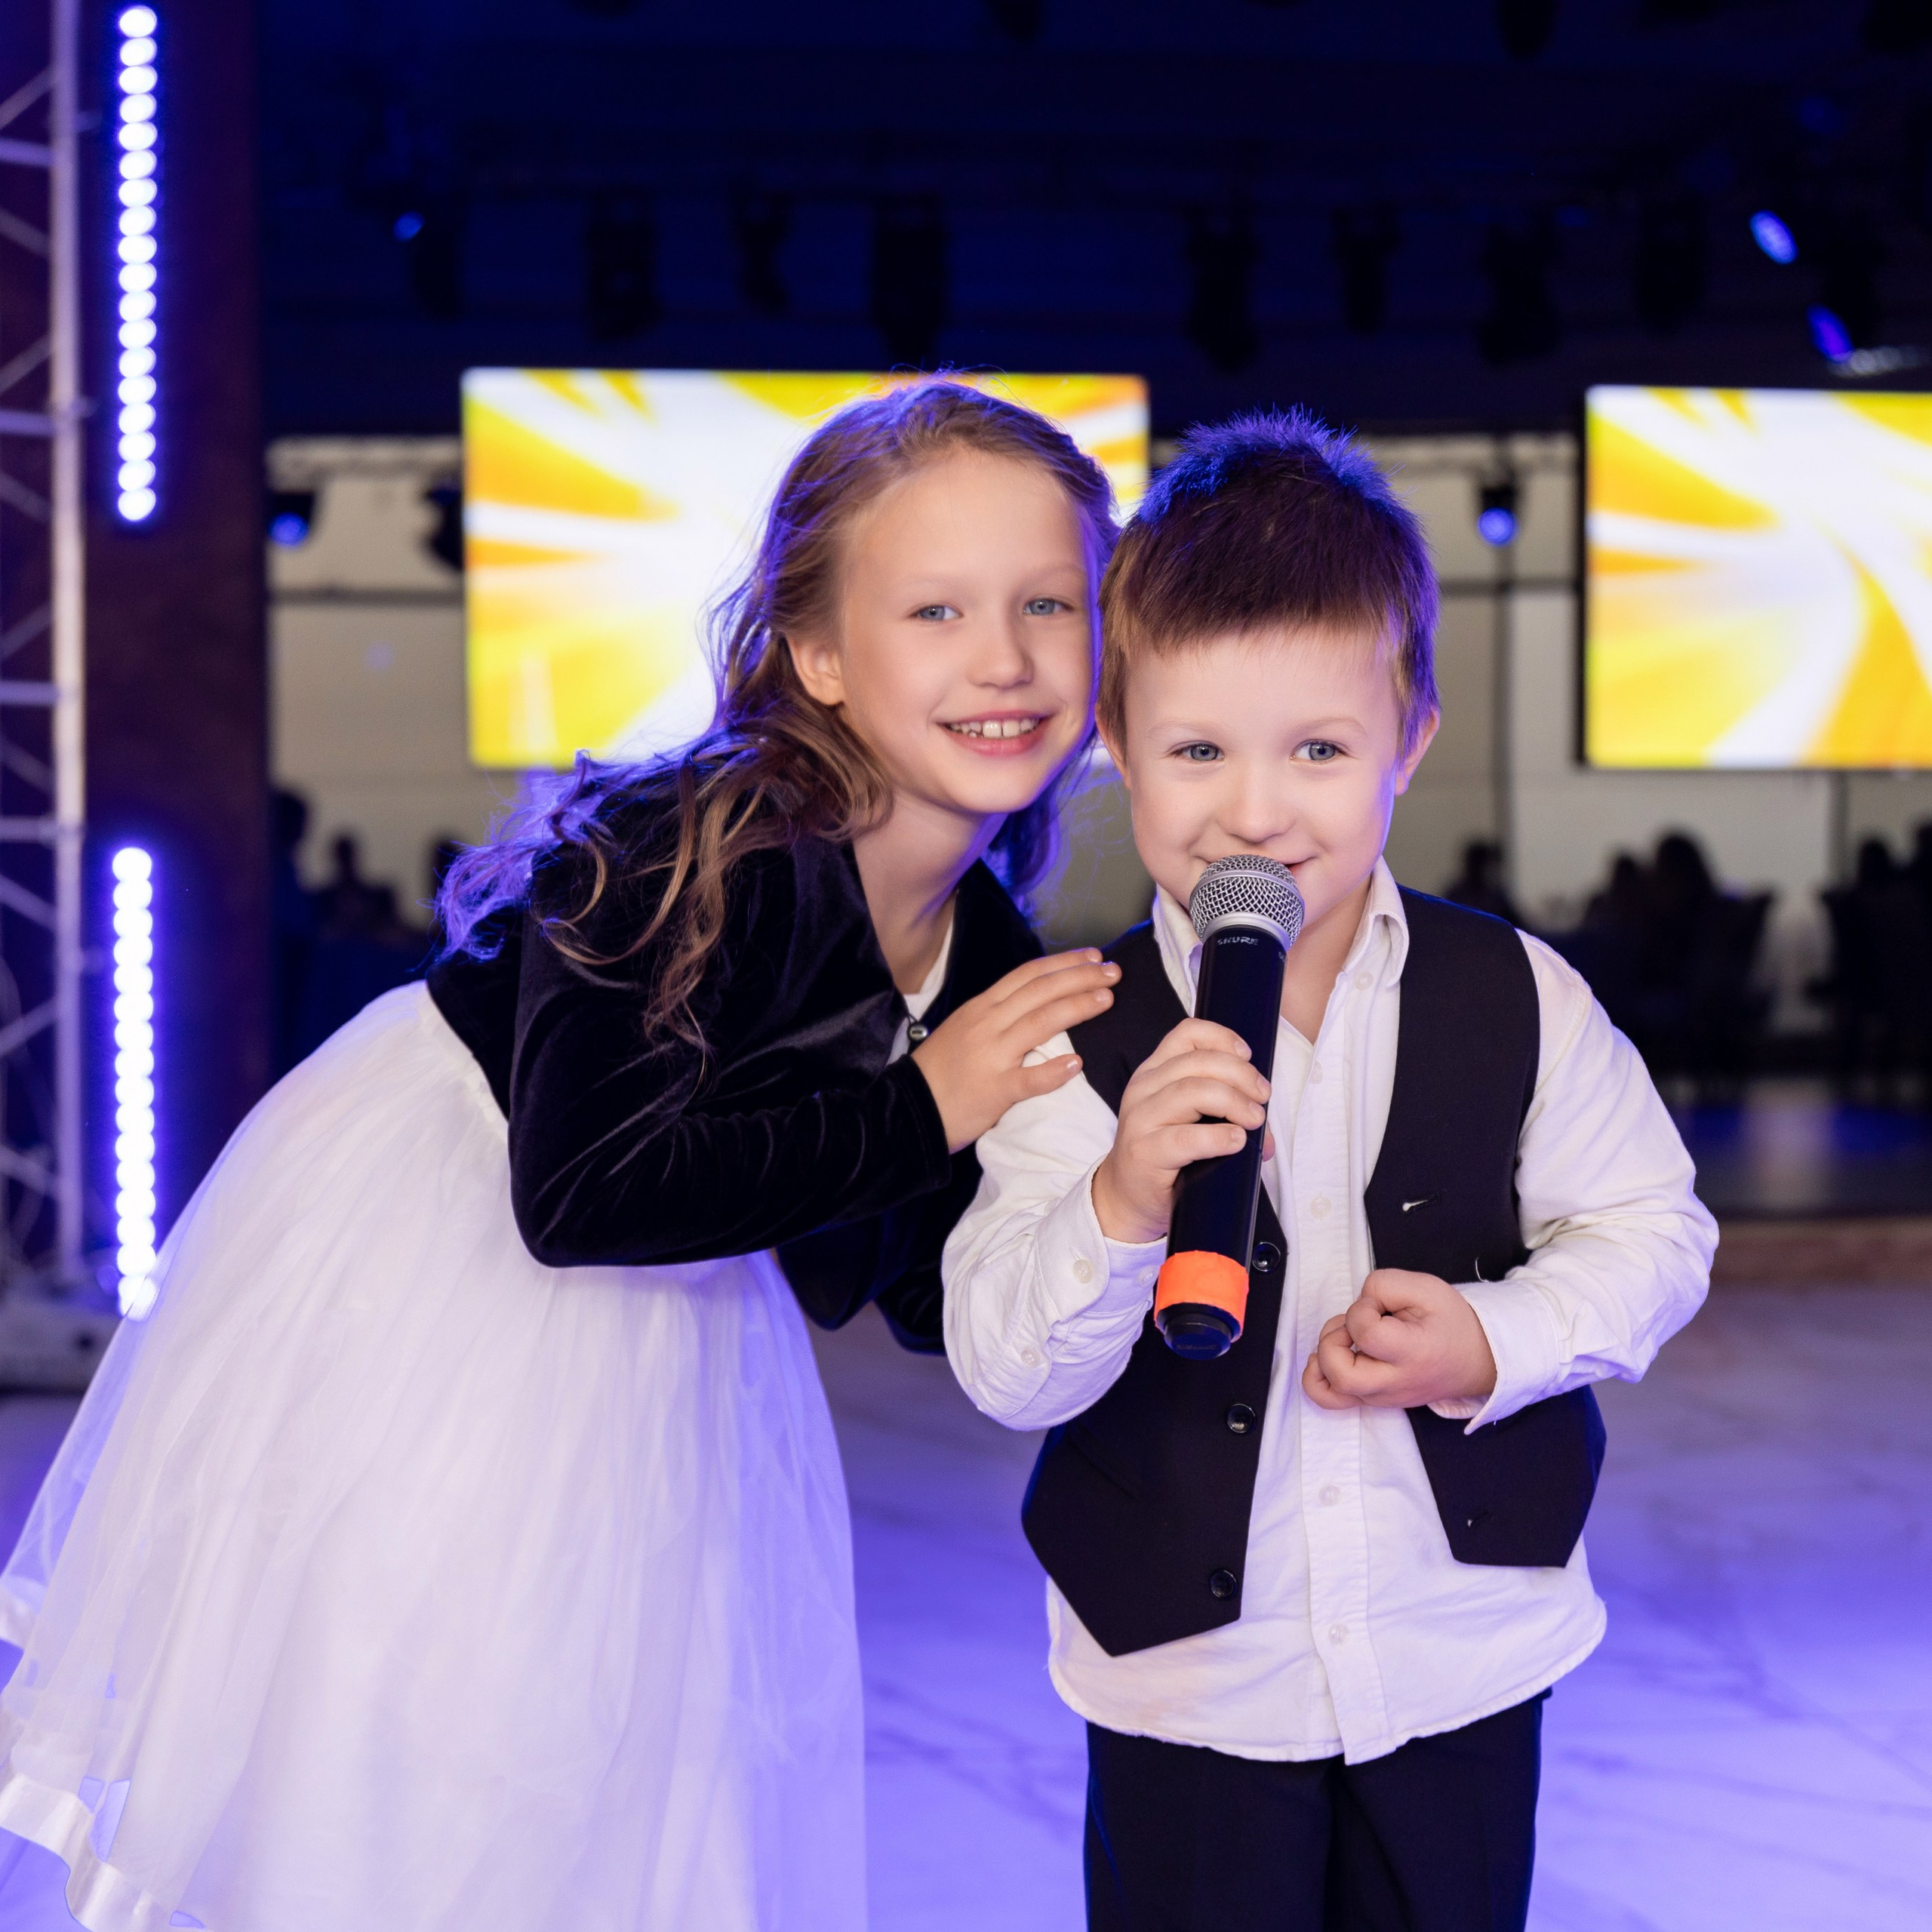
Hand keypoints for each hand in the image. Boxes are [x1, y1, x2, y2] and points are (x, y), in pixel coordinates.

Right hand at [912, 950, 1119, 1152]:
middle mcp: (987, 1023)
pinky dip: (1054, 1071)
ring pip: (1040, 1023)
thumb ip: (998, 1015)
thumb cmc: (940, 1071)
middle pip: (1041, 991)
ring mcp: (991, 1055)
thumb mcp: (965, 1029)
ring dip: (1077, 1007)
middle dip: (1081, 977)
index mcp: (982, 1007)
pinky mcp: (994, 1089)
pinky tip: (1078, 1065)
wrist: (909, 1108)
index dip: (1064, 963)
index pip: (1029, 975)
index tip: (1093, 956)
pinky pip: (1029, 1079)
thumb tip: (1035, 1003)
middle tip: (1113, 972)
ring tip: (1106, 1000)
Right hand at [1090, 1018, 1271, 1244]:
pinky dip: (1217, 1137)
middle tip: (1262, 1097)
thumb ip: (1226, 1112)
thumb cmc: (1166, 1155)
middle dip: (1240, 1075)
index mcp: (1155, 1071)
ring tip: (1254, 1120)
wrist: (1127, 1197)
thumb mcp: (1190, 1120)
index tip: (1248, 1056)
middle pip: (1198, 1061)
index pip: (1187, 1034)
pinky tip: (1236, 1141)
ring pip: (1191, 1091)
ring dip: (1233, 1102)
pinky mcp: (1144, 1151)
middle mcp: (1144, 1088)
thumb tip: (1266, 1131)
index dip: (1222, 1037)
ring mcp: (1140, 1119)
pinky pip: (1185, 1138)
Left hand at [1301, 1268, 1497, 1410]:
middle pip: (1341, 1374)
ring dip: (1325, 1355)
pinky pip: (1331, 1399)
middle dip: (1333, 1340)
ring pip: (1329, 1389)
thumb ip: (1384, 1284)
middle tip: (1353, 1327)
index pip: (1366, 1335)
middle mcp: (1394, 1384)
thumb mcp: (1426, 1287)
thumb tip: (1358, 1302)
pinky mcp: (1372, 1401)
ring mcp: (1381, 1398)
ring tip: (1346, 1339)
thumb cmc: (1451, 1322)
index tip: (1379, 1306)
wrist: (1476, 1359)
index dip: (1361, 1310)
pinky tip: (1326, 1357)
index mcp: (1414, 1353)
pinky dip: (1318, 1377)